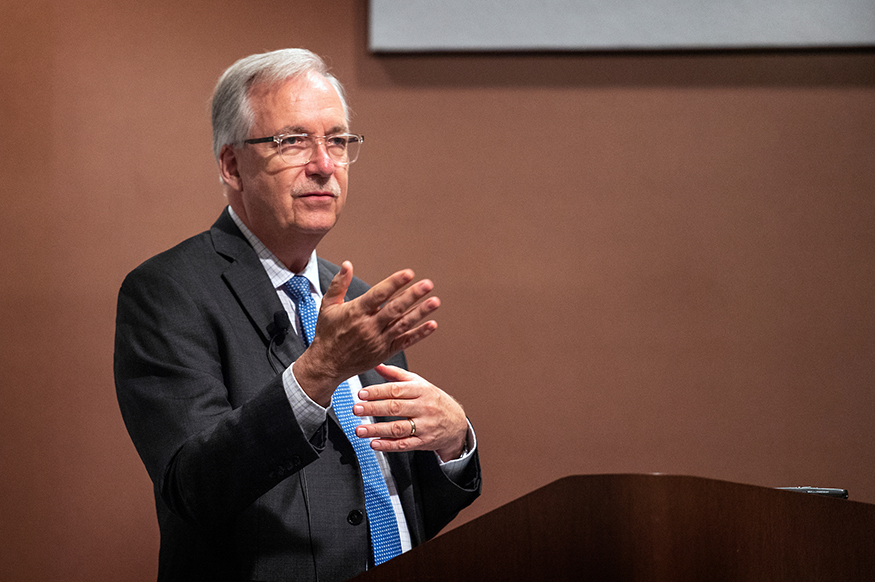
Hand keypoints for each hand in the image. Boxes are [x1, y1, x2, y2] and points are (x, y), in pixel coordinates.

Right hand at [293, 262, 439, 405]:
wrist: (326, 364)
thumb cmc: (327, 333)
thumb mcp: (328, 306)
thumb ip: (339, 284)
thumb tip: (347, 264)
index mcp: (355, 312)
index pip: (378, 294)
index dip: (394, 283)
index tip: (409, 273)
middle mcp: (368, 326)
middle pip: (394, 309)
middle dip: (412, 295)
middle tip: (428, 284)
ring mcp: (378, 340)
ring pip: (403, 324)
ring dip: (420, 313)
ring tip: (435, 302)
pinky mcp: (384, 352)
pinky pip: (405, 342)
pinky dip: (419, 334)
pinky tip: (432, 325)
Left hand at [352, 364, 467, 461]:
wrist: (456, 423)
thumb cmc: (434, 401)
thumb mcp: (419, 383)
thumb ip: (396, 374)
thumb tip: (376, 364)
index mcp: (421, 390)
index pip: (396, 389)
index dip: (377, 391)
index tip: (361, 394)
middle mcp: (424, 407)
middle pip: (395, 407)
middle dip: (373, 408)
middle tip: (356, 409)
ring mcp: (425, 426)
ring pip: (398, 428)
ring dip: (376, 429)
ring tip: (360, 429)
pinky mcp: (424, 442)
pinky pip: (404, 444)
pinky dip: (388, 445)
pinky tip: (374, 443)